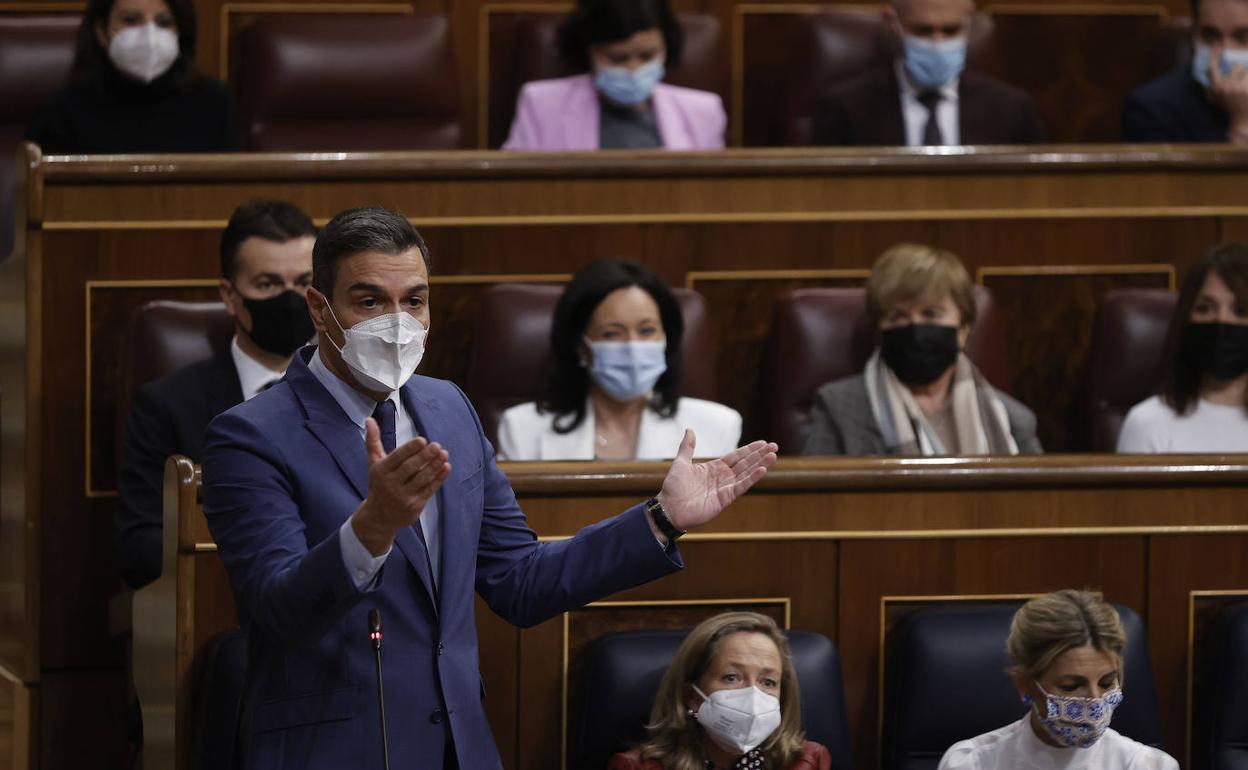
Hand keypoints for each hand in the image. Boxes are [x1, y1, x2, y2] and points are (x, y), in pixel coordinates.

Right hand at [351, 417, 450, 555]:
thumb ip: (373, 441)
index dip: (410, 449)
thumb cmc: (378, 484)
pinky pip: (429, 490)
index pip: (397, 458)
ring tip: (444, 454)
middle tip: (437, 445)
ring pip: (422, 479)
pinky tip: (446, 467)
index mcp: (381, 471)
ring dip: (435, 466)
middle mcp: (390, 484)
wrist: (378, 518)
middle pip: (410, 468)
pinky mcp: (414, 506)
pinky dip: (439, 479)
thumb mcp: (373, 463)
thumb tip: (369, 419)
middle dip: (425, 456)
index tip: (422, 440)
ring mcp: (403, 497)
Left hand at [656, 430, 777, 531]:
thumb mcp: (681, 463)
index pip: (736, 456)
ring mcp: (725, 488)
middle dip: (760, 454)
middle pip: (745, 463)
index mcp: (714, 468)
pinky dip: (752, 478)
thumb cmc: (673, 488)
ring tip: (773, 455)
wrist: (669, 509)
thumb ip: (687, 447)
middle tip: (774, 446)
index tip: (763, 442)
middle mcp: (723, 477)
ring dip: (760, 464)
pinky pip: (741, 486)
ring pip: (747, 473)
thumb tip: (689, 429)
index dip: (750, 449)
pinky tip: (762, 469)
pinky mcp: (725, 498)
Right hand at [1209, 60, 1247, 140]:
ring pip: (1246, 69)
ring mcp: (1234, 89)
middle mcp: (1222, 88)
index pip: (1212, 68)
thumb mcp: (1216, 98)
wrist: (1241, 122)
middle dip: (1242, 72)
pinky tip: (1247, 91)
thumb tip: (1208, 67)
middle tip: (1242, 85)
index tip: (1217, 43)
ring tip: (1245, 89)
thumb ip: (1211, 86)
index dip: (1214, 54)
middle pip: (1237, 67)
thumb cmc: (1230, 108)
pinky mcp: (1244, 90)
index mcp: (1214, 89)